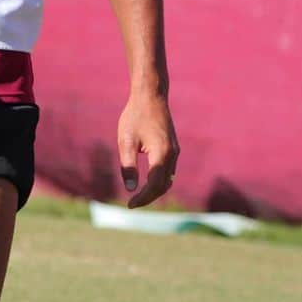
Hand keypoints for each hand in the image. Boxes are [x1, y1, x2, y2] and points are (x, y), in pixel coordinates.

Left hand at [117, 89, 177, 208]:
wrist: (151, 96)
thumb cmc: (135, 116)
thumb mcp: (126, 141)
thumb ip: (128, 165)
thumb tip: (130, 189)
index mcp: (161, 154)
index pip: (155, 185)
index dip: (143, 198)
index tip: (129, 205)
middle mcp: (172, 155)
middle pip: (163, 186)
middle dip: (149, 198)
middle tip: (132, 204)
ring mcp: (175, 151)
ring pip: (168, 179)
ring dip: (155, 191)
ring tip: (138, 197)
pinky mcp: (173, 148)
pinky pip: (168, 171)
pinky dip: (159, 181)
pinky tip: (147, 183)